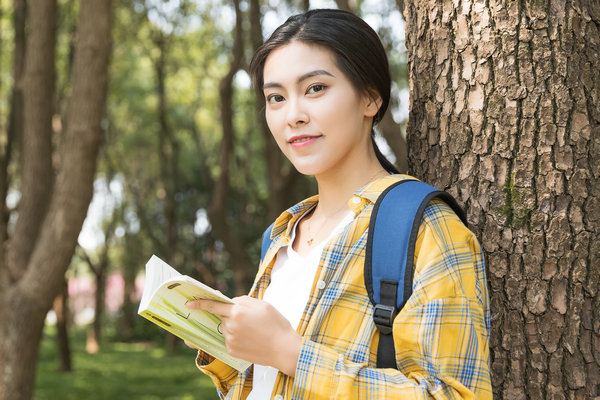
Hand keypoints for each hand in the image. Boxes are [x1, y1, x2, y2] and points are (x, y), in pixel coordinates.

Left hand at [186, 296, 301, 376]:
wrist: (283, 349)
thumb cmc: (276, 324)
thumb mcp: (262, 305)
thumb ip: (243, 300)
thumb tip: (231, 302)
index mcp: (237, 312)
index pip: (214, 306)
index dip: (200, 304)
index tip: (190, 303)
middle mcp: (231, 326)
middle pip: (223, 318)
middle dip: (231, 316)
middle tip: (249, 319)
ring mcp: (230, 340)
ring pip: (226, 329)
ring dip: (234, 327)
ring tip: (253, 331)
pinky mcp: (232, 351)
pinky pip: (229, 340)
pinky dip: (237, 338)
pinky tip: (251, 339)